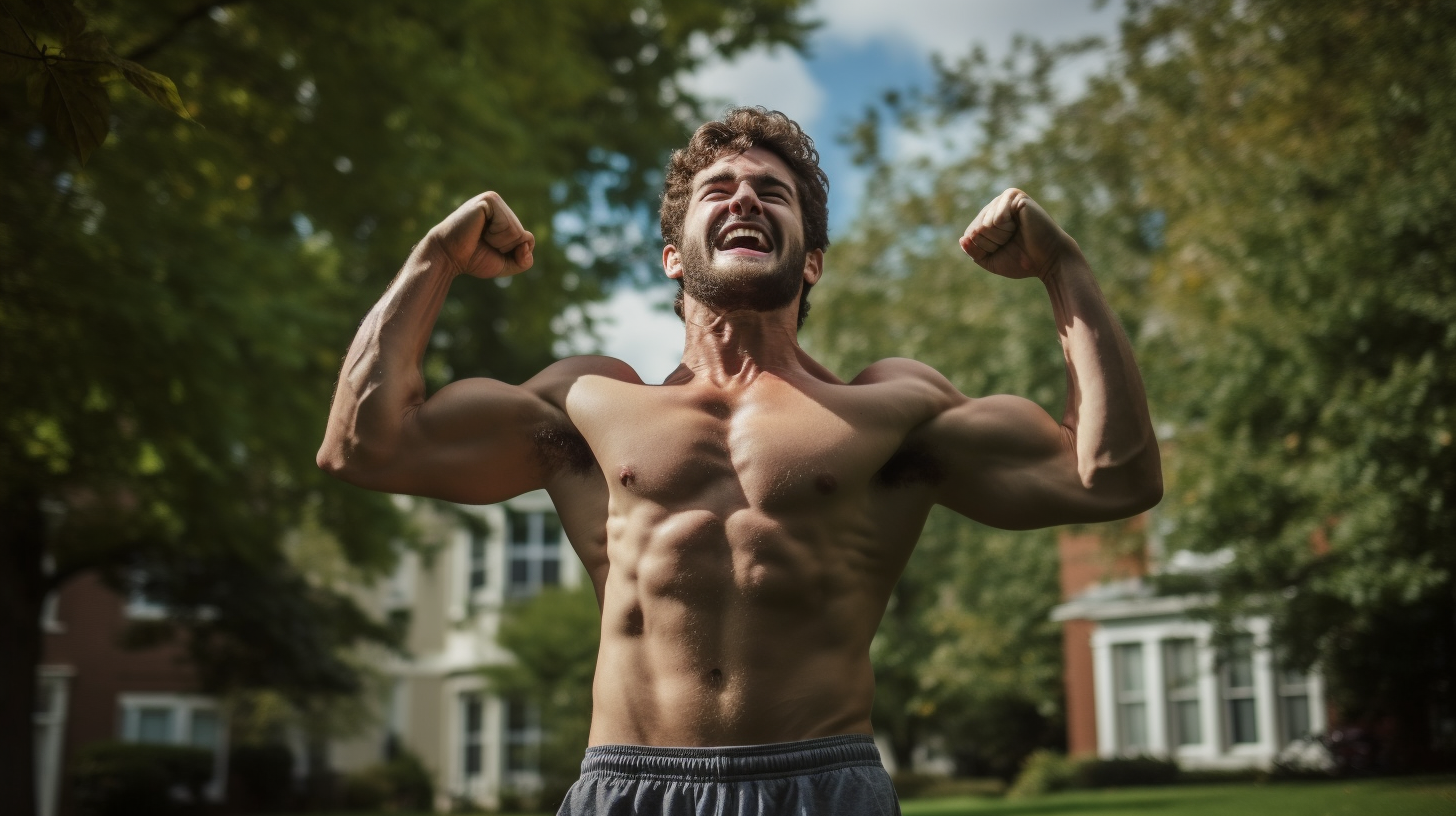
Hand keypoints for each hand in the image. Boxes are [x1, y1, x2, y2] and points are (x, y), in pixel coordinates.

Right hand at [424, 191, 534, 278]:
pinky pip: (508, 226)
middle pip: (523, 235)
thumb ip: (525, 260)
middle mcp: (500, 205)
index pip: (527, 239)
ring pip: (517, 231)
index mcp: (504, 216)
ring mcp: (494, 200)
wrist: (448, 257)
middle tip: (483, 243)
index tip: (490, 249)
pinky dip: (496, 236)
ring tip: (480, 237)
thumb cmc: (473, 259)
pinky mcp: (489, 201)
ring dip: (500, 243)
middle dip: (505, 248)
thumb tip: (527, 242)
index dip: (512, 253)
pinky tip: (479, 230)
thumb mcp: (505, 264)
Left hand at [959, 188, 1077, 280]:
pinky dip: (1006, 228)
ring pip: (984, 224)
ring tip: (1017, 234)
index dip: (984, 248)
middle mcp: (996, 206)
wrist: (1048, 260)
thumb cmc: (1022, 260)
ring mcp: (1006, 199)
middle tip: (1012, 242)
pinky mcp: (1016, 198)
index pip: (970, 234)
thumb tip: (963, 238)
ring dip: (999, 236)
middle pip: (976, 229)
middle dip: (992, 243)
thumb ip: (973, 251)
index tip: (1004, 249)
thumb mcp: (990, 260)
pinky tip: (1020, 226)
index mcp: (990, 217)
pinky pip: (996, 217)